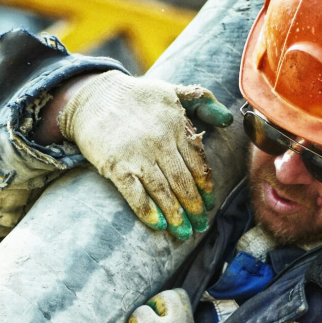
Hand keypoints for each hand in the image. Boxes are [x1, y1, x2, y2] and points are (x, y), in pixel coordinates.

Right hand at [56, 71, 232, 239]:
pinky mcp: (115, 166)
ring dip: (176, 215)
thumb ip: (203, 101)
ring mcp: (137, 155)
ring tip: (184, 232)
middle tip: (200, 226)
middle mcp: (160, 141)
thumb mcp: (172, 90)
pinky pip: (135, 194)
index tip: (209, 204)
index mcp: (176, 125)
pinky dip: (147, 212)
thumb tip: (228, 120)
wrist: (93, 96)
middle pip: (183, 182)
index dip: (205, 187)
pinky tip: (159, 225)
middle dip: (194, 208)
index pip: (198, 163)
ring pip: (163, 192)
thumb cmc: (136, 96)